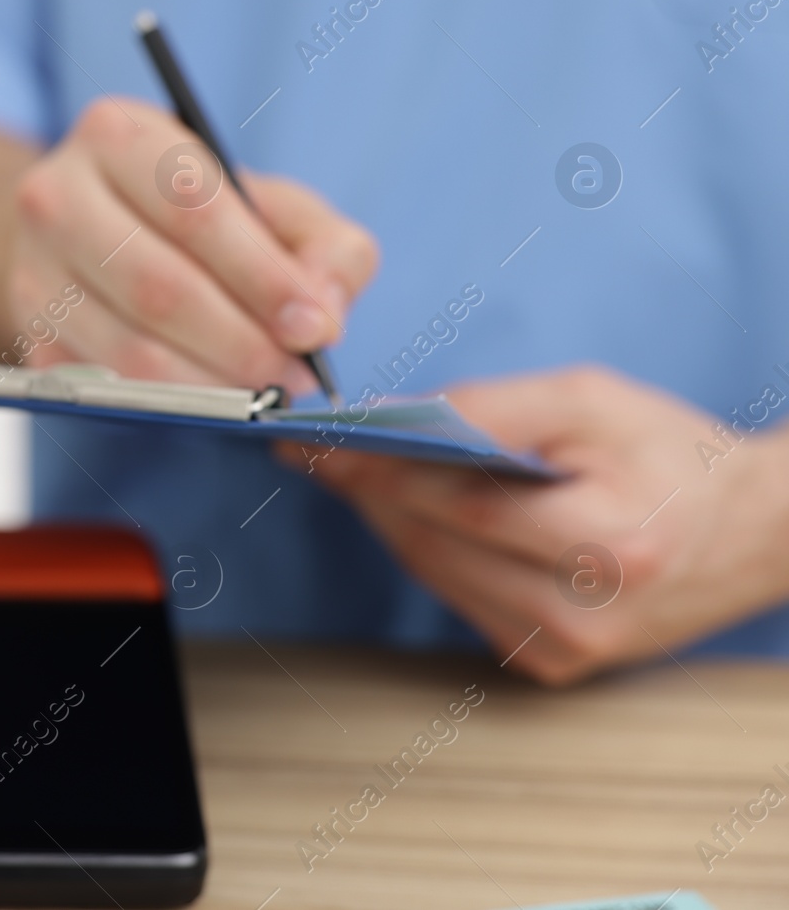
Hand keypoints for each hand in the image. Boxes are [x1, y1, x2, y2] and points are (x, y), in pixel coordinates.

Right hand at [7, 97, 377, 389]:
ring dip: (211, 386)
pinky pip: (108, 390)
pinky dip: (171, 406)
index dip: (261, 276)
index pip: (193, 209)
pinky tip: (211, 398)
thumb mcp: (270, 203)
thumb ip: (325, 246)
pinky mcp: (31, 338)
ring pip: (129, 351)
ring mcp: (33, 272)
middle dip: (240, 342)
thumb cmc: (195, 214)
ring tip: (263, 392)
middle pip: (158, 286)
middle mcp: (56, 196)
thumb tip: (323, 315)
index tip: (313, 326)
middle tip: (292, 374)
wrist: (93, 231)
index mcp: (117, 135)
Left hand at [285, 366, 788, 683]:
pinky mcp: (548, 663)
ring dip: (388, 521)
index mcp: (609, 545)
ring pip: (436, 575)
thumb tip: (394, 417)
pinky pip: (460, 597)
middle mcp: (583, 615)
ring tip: (352, 471)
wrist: (750, 533)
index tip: (319, 443)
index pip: (461, 506)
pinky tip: (409, 510)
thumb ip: (491, 407)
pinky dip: (428, 550)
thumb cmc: (672, 456)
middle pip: (435, 546)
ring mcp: (564, 651)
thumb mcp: (590, 401)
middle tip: (317, 452)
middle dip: (369, 493)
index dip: (380, 471)